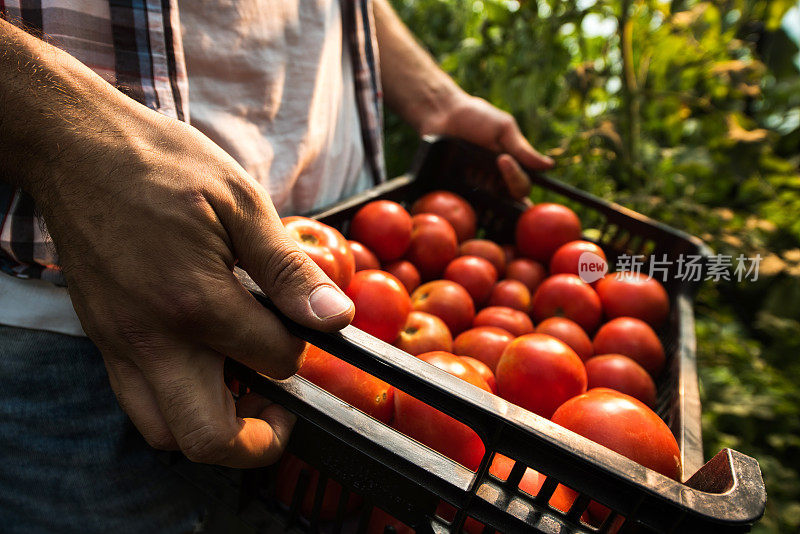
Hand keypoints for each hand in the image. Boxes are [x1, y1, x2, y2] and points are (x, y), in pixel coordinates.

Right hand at [33, 104, 354, 467]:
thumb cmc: (163, 166)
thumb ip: (289, 271)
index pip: (272, 362)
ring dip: (213, 427)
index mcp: (194, 302)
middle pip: (206, 440)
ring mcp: (119, 346)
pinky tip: (205, 363)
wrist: (78, 150)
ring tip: (244, 386)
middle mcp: (150, 339)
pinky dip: (177, 403)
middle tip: (281, 407)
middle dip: (258, 440)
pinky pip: (138, 401)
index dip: (302, 352)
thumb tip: (336, 317)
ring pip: (165, 432)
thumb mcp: (241, 204)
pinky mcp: (103, 341)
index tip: (308, 329)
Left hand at [420, 93, 553, 200]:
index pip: (522, 186)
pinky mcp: (457, 189)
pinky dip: (465, 207)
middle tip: (485, 172)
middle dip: (499, 192)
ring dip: (482, 200)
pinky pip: (465, 204)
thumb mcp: (503, 129)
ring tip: (471, 181)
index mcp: (512, 168)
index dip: (516, 181)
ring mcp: (476, 186)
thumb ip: (522, 150)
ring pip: (486, 206)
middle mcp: (496, 181)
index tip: (502, 160)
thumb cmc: (476, 116)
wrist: (442, 113)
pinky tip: (461, 202)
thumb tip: (549, 166)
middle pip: (506, 201)